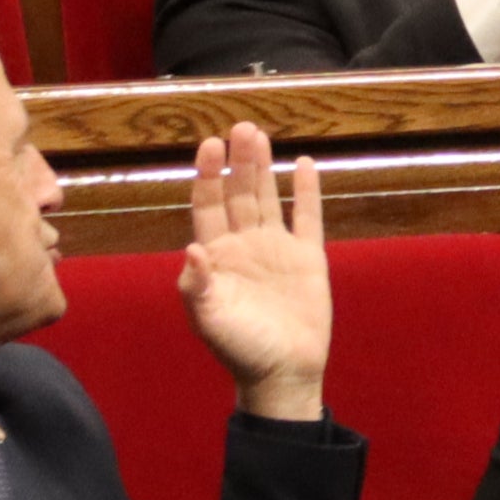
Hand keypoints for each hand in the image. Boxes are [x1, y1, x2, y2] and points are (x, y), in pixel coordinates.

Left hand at [180, 125, 328, 423]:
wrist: (283, 371)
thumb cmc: (240, 348)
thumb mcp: (210, 319)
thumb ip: (198, 285)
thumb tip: (192, 248)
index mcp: (216, 256)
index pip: (207, 206)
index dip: (208, 176)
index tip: (209, 146)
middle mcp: (243, 244)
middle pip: (238, 194)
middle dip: (238, 162)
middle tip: (240, 128)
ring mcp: (276, 248)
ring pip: (267, 198)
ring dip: (263, 168)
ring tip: (260, 135)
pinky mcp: (307, 258)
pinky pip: (306, 217)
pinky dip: (306, 192)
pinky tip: (304, 165)